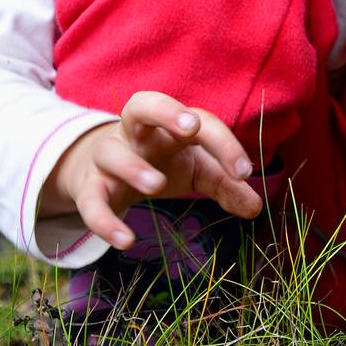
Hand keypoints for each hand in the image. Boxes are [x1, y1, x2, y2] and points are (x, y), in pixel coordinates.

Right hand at [43, 91, 263, 249]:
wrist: (103, 171)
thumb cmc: (161, 163)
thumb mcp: (196, 170)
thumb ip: (225, 184)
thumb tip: (256, 206)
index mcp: (169, 126)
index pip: (199, 121)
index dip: (223, 143)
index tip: (245, 171)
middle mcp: (136, 134)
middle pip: (142, 104)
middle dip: (166, 110)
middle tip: (191, 126)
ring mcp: (108, 157)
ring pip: (112, 152)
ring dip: (133, 166)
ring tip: (157, 185)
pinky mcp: (89, 188)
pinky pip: (91, 201)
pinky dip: (105, 220)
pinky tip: (125, 240)